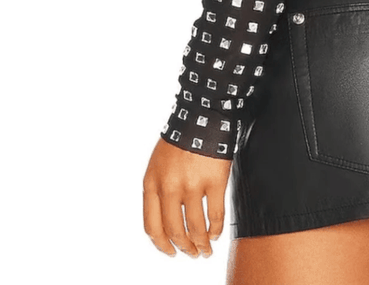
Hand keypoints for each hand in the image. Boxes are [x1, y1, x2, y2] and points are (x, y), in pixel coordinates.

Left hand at [142, 137, 231, 257]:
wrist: (203, 114)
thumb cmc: (181, 137)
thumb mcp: (158, 163)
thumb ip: (159, 189)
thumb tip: (166, 218)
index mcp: (152, 183)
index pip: (152, 227)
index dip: (162, 245)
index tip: (170, 252)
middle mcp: (169, 187)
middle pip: (174, 231)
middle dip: (183, 248)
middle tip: (191, 254)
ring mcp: (192, 185)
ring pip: (195, 228)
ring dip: (201, 244)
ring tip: (206, 249)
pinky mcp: (215, 181)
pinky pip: (215, 215)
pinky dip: (216, 229)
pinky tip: (216, 233)